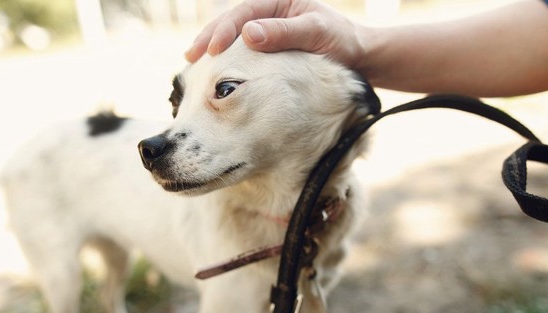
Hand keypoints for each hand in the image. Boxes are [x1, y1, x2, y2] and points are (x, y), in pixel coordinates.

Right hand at [185, 0, 365, 71]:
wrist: (357, 57)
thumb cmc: (340, 42)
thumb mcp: (315, 33)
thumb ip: (284, 32)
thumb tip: (248, 34)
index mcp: (279, 0)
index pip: (244, 12)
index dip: (225, 29)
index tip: (214, 50)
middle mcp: (269, 12)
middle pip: (231, 21)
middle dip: (209, 37)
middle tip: (190, 56)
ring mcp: (267, 30)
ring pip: (232, 35)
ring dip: (212, 48)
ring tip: (192, 62)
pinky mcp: (267, 49)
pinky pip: (241, 51)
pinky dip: (225, 60)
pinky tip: (212, 71)